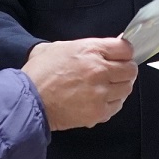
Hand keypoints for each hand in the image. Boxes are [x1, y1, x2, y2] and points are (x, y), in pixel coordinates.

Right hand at [21, 37, 137, 130]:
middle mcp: (99, 70)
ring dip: (119, 87)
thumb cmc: (39, 73)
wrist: (28, 101)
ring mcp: (100, 92)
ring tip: (107, 88)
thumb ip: (83, 46)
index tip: (121, 56)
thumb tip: (103, 47)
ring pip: (126, 88)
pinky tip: (100, 100)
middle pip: (130, 69)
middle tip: (116, 73)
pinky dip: (112, 103)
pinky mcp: (98, 112)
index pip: (125, 48)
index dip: (124, 52)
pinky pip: (117, 106)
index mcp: (90, 50)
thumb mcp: (58, 47)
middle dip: (125, 70)